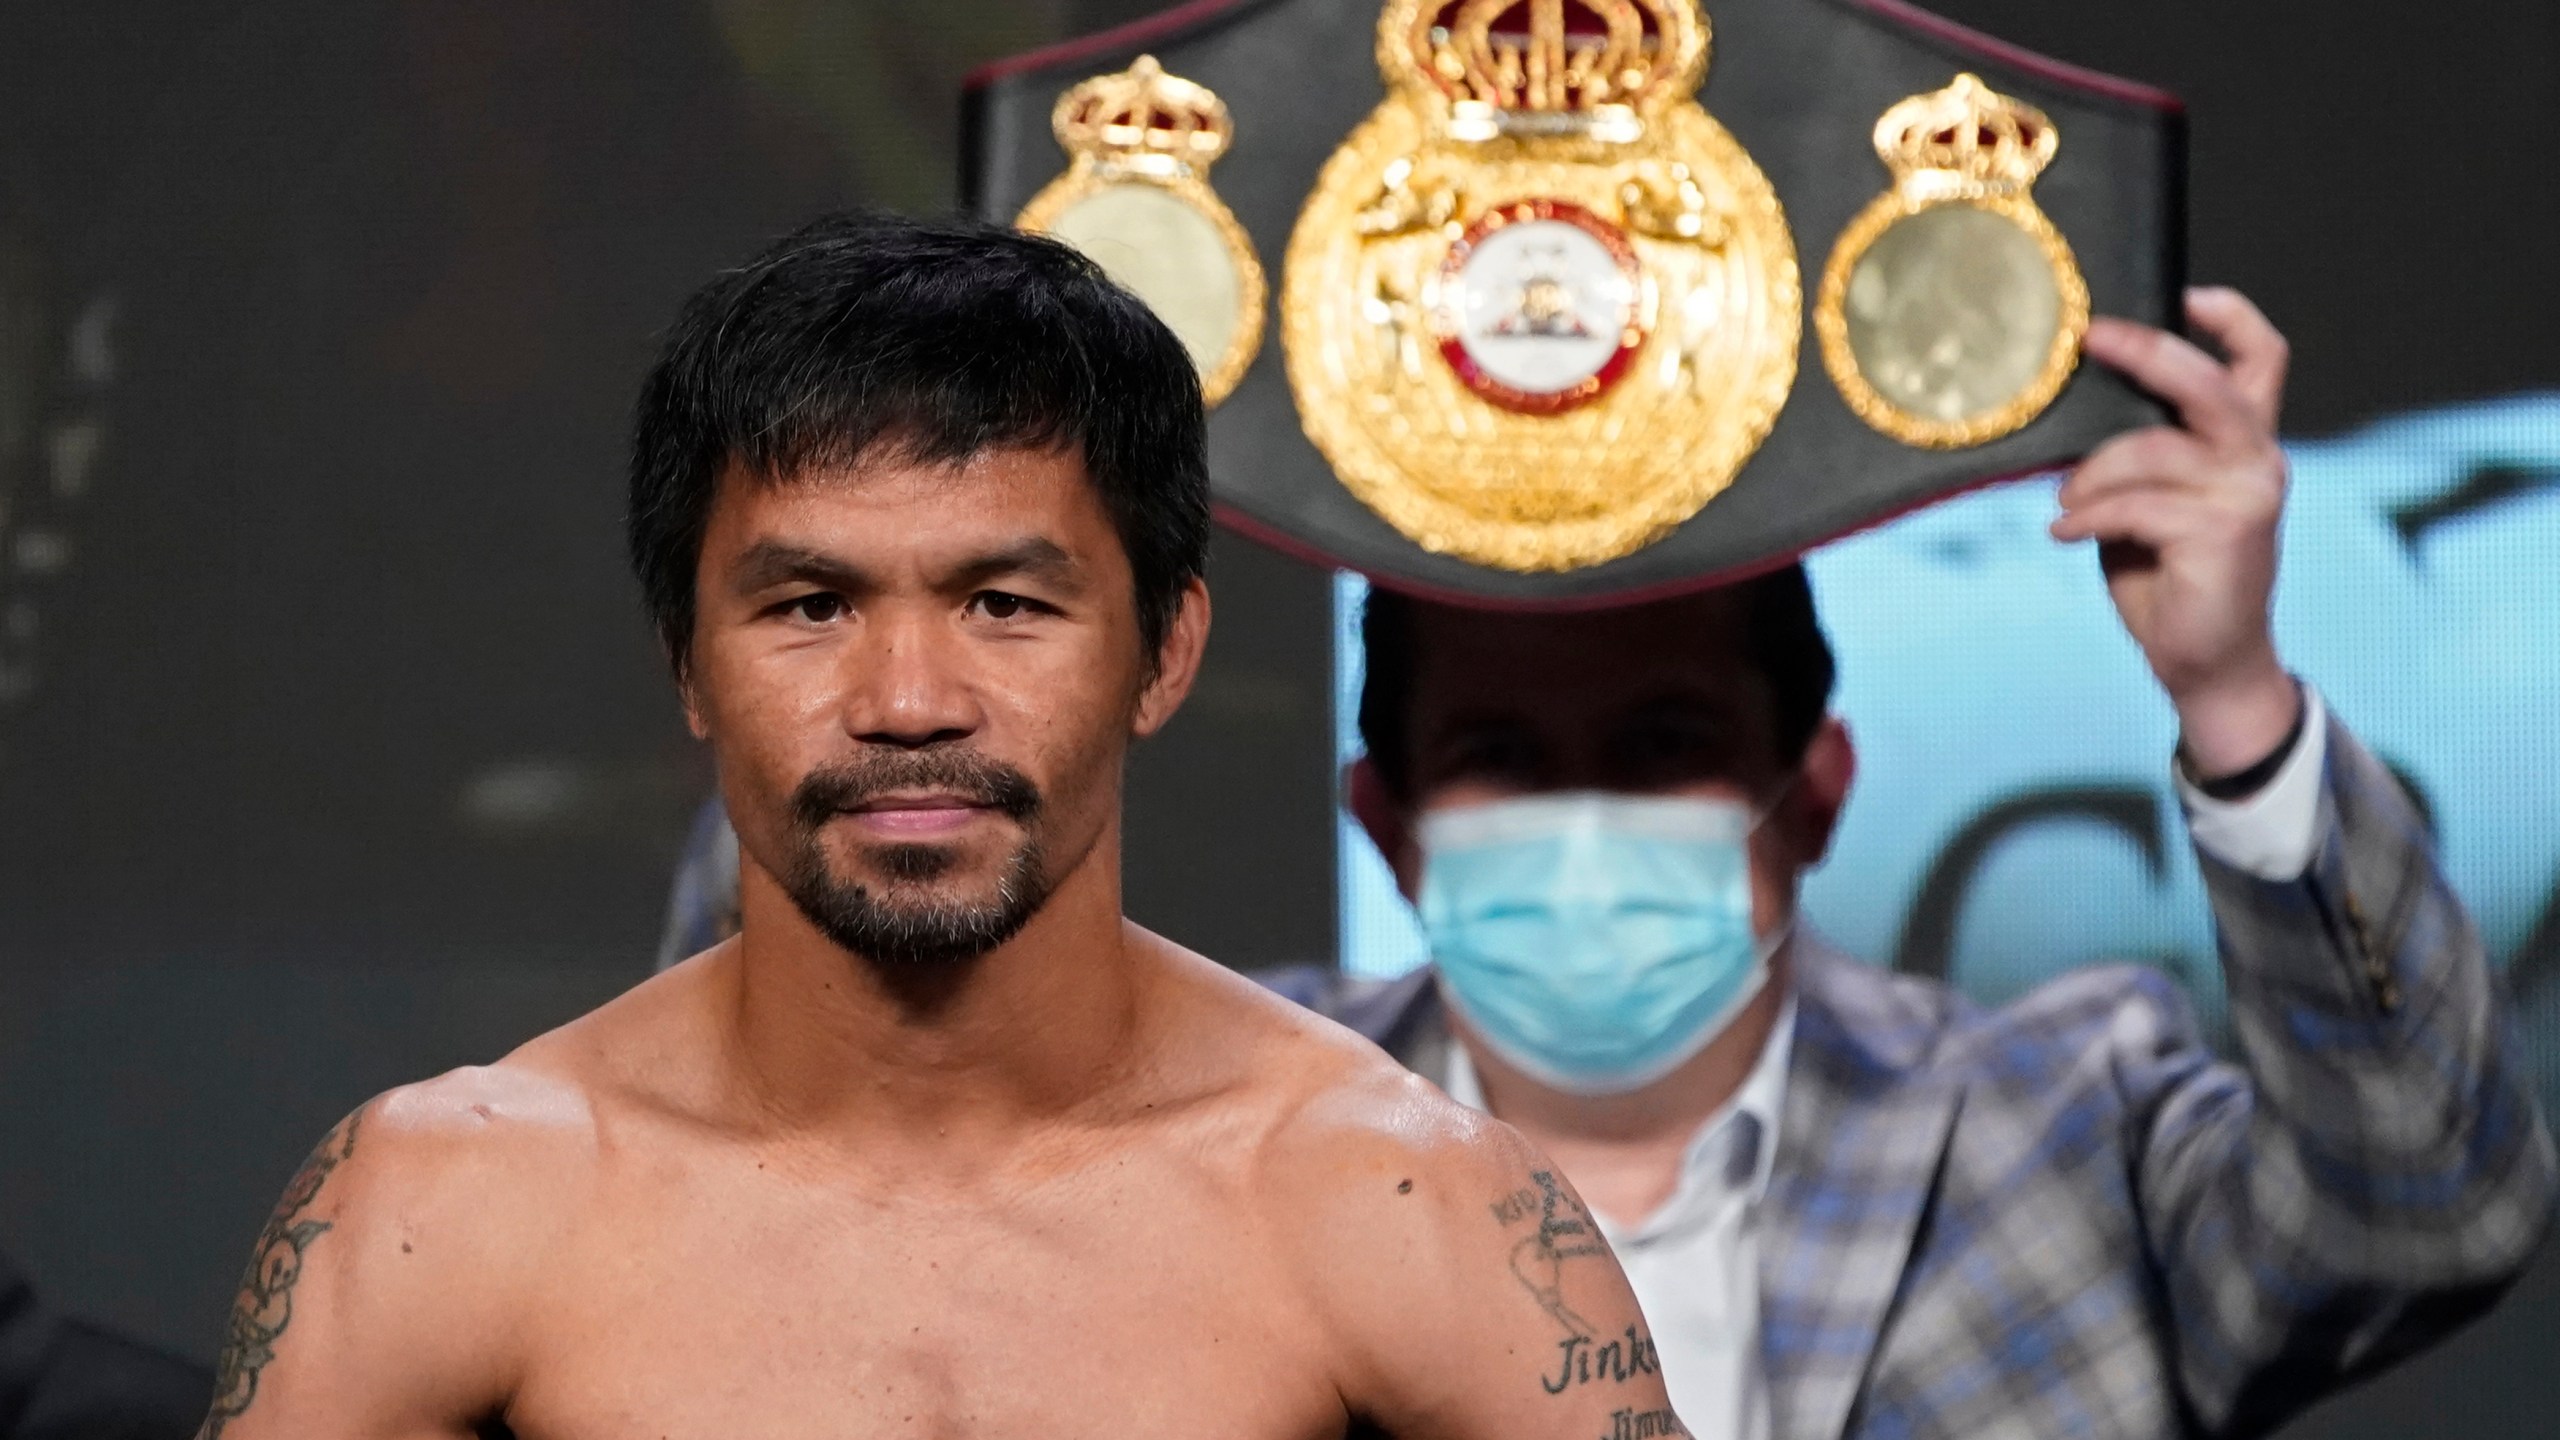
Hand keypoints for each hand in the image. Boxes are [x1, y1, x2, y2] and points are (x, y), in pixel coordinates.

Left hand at [2054, 287, 2301, 775]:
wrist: (2205, 661)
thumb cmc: (2169, 575)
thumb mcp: (2150, 501)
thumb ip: (2138, 454)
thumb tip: (2074, 413)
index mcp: (2245, 442)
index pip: (2260, 358)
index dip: (2227, 316)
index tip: (2181, 293)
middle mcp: (2258, 459)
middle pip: (2207, 380)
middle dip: (2144, 351)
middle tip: (2087, 340)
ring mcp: (2247, 495)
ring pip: (2152, 448)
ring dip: (2091, 474)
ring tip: (2065, 504)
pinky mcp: (2223, 534)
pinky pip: (2136, 504)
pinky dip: (2089, 516)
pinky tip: (2066, 535)